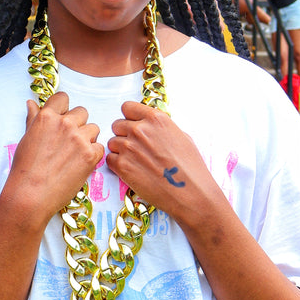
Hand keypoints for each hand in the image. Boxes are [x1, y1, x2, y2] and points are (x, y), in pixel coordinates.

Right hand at [4, 91, 102, 225]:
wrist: (30, 195)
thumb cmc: (24, 169)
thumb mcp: (27, 139)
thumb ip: (33, 119)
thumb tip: (31, 103)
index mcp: (47, 117)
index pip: (63, 98)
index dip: (64, 109)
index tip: (62, 120)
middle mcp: (65, 124)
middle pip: (82, 112)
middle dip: (78, 124)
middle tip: (68, 142)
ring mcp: (79, 139)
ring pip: (94, 128)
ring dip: (88, 138)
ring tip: (74, 155)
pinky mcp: (90, 155)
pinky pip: (100, 147)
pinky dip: (93, 155)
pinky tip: (80, 164)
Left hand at [106, 102, 216, 219]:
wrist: (189, 192)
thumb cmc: (190, 166)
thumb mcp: (181, 136)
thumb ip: (159, 128)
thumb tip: (149, 127)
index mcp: (155, 119)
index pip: (127, 107)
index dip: (130, 118)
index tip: (134, 126)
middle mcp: (139, 130)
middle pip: (117, 125)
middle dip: (124, 135)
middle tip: (136, 148)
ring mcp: (128, 147)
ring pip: (112, 143)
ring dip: (120, 151)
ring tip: (136, 162)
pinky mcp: (122, 166)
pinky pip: (110, 159)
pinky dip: (117, 165)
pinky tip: (132, 170)